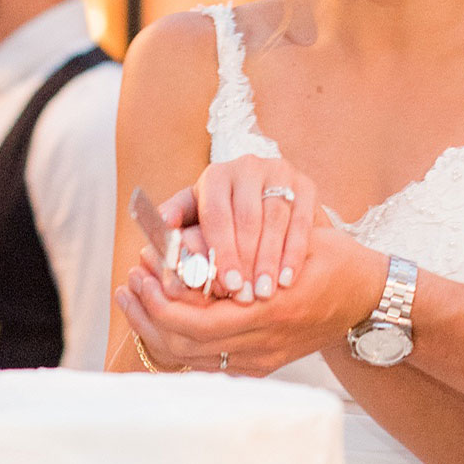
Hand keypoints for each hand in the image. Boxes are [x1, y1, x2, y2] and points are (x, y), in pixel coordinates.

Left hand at [120, 215, 385, 375]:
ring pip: (192, 360)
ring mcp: (264, 359)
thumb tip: (183, 241)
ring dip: (158, 330)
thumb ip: (244, 246)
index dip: (157, 299)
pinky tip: (166, 319)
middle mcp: (264, 344)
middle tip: (128, 287)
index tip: (139, 271)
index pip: (192, 322)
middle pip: (184, 346)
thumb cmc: (333, 259)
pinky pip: (210, 364)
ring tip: (138, 301)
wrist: (370, 298)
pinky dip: (181, 343)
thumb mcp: (293, 241)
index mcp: (269, 313)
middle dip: (147, 317)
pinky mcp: (265, 365)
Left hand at [187, 158, 321, 302]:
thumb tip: (158, 231)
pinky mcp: (305, 185)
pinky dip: (294, 252)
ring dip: (271, 259)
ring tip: (267, 292)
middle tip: (246, 295)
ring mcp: (280, 174)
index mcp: (216, 176)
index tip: (226, 285)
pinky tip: (288, 278)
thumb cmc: (226, 217)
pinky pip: (301, 220)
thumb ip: (179, 222)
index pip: (217, 215)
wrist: (272, 203)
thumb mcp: (199, 216)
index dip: (222, 251)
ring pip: (276, 219)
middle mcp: (248, 167)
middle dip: (246, 260)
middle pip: (248, 218)